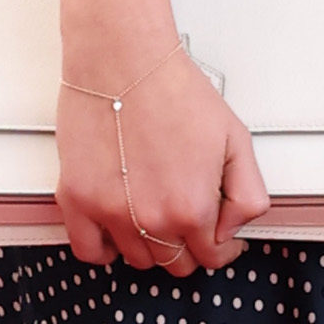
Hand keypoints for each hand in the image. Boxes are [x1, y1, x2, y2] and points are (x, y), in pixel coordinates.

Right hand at [56, 43, 267, 275]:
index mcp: (192, 207)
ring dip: (151, 246)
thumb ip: (247, 195)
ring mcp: (110, 212)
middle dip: (189, 247)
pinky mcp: (77, 199)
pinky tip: (117, 232)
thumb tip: (233, 228)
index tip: (221, 238)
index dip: (222, 248)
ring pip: (137, 259)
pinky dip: (104, 250)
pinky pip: (88, 251)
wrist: (124, 59)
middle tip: (190, 221)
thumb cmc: (175, 90)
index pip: (211, 258)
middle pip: (175, 264)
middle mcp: (151, 218)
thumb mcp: (236, 141)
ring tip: (156, 215)